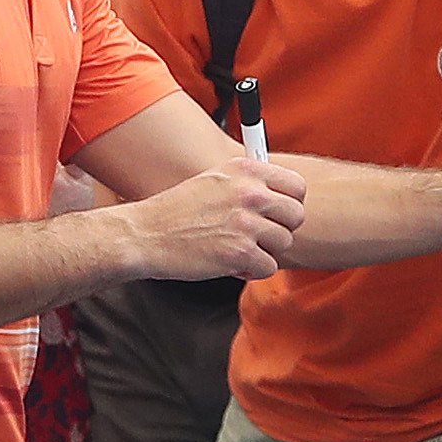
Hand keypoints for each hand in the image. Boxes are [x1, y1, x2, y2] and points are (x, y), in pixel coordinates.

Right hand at [132, 156, 306, 280]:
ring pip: (284, 243)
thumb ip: (249, 184)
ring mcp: (245, 223)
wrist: (144, 235)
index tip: (277, 213)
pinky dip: (251, 270)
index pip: (297, 185)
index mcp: (245, 170)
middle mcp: (249, 192)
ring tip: (237, 247)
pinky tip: (230, 262)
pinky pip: (268, 267)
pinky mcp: (239, 253)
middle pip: (296, 215)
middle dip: (280, 229)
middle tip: (257, 235)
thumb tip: (283, 195)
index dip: (290, 203)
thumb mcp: (214, 180)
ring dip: (264, 251)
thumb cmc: (178, 211)